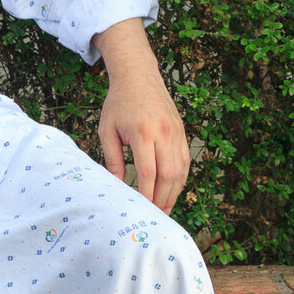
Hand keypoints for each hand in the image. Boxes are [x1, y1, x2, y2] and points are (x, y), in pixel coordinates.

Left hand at [93, 19, 189, 212]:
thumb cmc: (118, 103)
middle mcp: (164, 133)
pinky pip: (185, 161)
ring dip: (174, 192)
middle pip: (168, 175)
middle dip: (162, 199)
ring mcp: (176, 132)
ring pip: (180, 170)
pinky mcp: (182, 132)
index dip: (145, 194)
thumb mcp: (107, 130)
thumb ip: (113, 159)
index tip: (140, 209)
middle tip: (155, 217)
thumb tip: (116, 187)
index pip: (147, 172)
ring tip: (164, 209)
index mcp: (143, 132)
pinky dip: (180, 179)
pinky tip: (172, 190)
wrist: (139, 76)